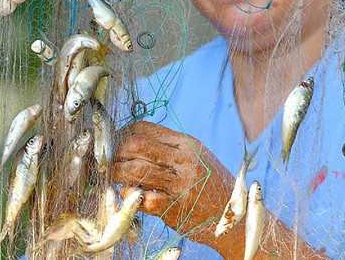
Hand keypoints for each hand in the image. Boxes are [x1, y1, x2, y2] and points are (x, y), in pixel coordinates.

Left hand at [110, 121, 236, 251]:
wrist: (233, 214)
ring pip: (136, 170)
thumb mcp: (197, 155)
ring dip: (119, 173)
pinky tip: (130, 194)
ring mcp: (179, 185)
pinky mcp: (174, 208)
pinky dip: (129, 195)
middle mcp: (183, 161)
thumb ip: (170, 146)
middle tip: (111, 160)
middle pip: (136, 146)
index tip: (116, 141)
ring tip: (116, 176)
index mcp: (186, 144)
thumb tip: (135, 138)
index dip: (124, 133)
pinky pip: (142, 198)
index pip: (145, 129)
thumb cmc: (211, 182)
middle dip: (117, 152)